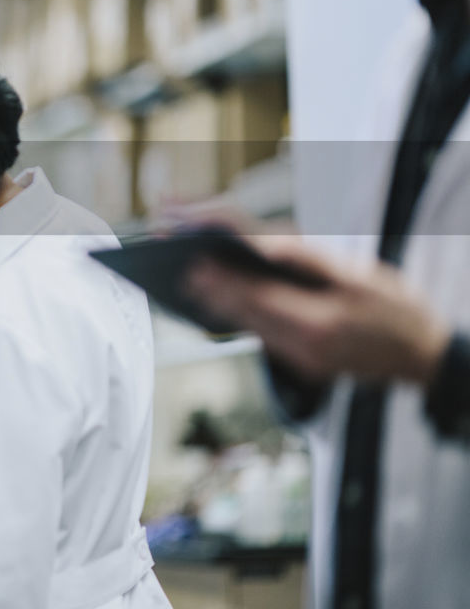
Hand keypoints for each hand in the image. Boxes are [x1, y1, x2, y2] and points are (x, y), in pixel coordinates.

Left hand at [184, 227, 451, 385]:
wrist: (426, 356)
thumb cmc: (398, 309)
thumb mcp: (357, 275)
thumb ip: (306, 259)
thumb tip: (262, 244)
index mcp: (317, 323)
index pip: (256, 297)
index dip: (221, 279)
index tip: (194, 262)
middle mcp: (304, 347)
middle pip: (244, 315)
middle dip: (211, 290)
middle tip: (181, 269)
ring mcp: (304, 361)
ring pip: (250, 329)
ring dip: (222, 305)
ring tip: (194, 283)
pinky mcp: (306, 364)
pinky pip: (265, 338)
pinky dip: (245, 319)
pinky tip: (227, 303)